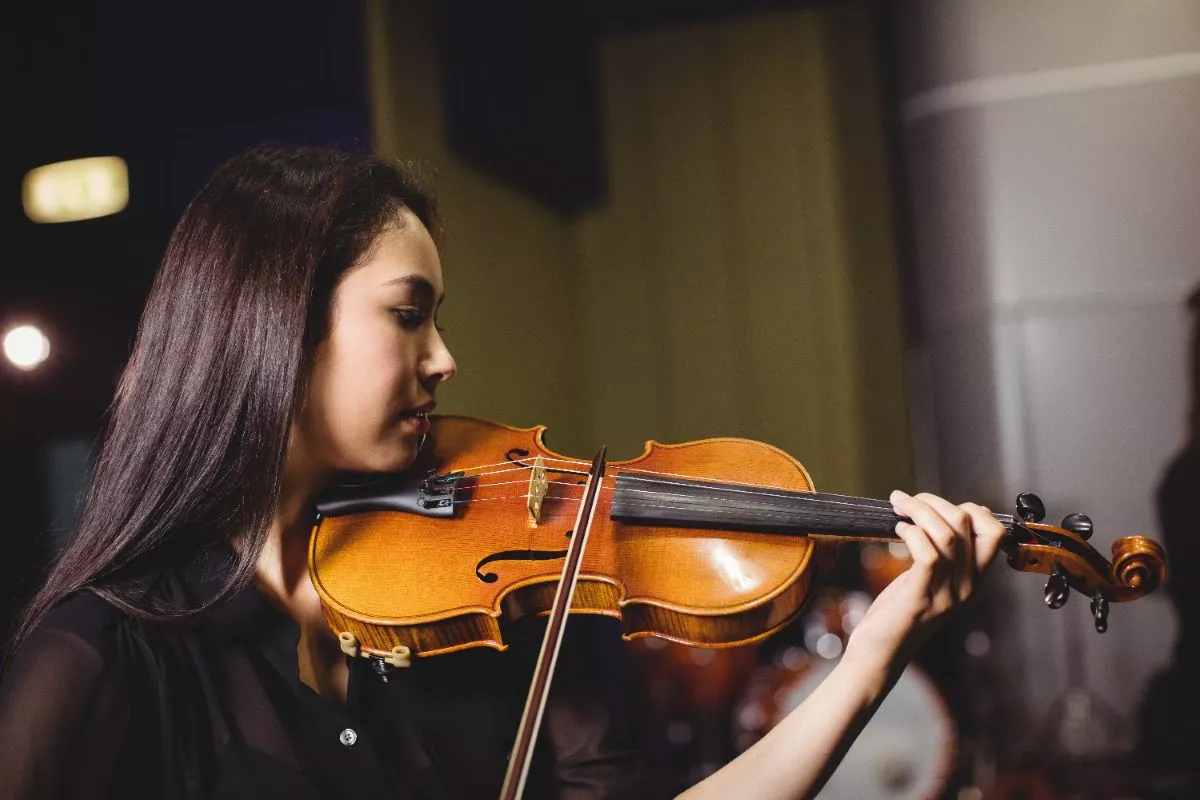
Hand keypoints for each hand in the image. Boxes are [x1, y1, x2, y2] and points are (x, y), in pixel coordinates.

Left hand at [843, 490, 1005, 671]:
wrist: (880, 653)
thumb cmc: (899, 612)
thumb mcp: (930, 581)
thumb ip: (943, 555)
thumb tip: (946, 514)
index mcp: (973, 580)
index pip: (995, 534)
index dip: (972, 510)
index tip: (941, 504)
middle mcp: (966, 587)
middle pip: (969, 526)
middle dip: (936, 502)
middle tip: (908, 499)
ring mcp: (946, 594)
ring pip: (948, 535)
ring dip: (920, 510)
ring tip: (899, 505)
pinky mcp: (920, 598)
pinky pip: (927, 554)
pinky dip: (912, 532)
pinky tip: (898, 528)